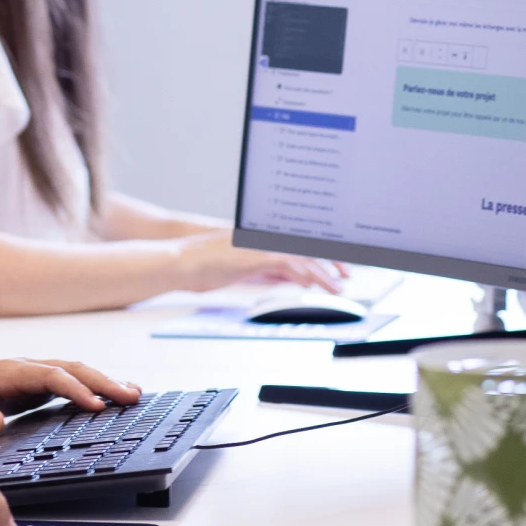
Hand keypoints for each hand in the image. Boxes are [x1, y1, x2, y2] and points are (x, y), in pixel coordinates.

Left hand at [0, 358, 142, 437]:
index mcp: (6, 372)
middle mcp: (21, 369)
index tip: (96, 405)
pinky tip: (106, 399)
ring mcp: (27, 377)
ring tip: (132, 394)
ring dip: (101, 382)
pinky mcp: (29, 388)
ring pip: (72, 373)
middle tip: (131, 396)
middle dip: (102, 381)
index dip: (75, 389)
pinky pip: (66, 384)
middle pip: (70, 369)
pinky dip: (89, 388)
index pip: (49, 376)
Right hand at [181, 232, 346, 292]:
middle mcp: (262, 238)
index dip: (321, 254)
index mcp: (260, 239)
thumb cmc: (203, 266)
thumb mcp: (242, 269)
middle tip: (347, 275)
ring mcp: (257, 245)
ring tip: (336, 287)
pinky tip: (312, 285)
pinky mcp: (252, 256)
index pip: (298, 243)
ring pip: (300, 256)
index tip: (338, 266)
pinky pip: (285, 264)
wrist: (178, 261)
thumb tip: (287, 278)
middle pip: (305, 246)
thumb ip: (266, 271)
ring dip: (322, 273)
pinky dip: (302, 274)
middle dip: (330, 261)